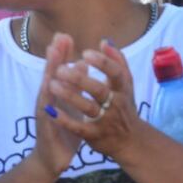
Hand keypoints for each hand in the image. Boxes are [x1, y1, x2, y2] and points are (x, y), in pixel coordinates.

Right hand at [31, 33, 81, 178]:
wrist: (51, 159)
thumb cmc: (64, 130)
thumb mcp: (73, 106)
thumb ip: (77, 86)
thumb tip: (83, 65)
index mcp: (57, 95)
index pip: (60, 71)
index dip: (62, 54)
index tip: (65, 35)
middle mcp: (48, 101)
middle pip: (51, 75)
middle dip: (55, 57)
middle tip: (58, 37)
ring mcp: (45, 114)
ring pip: (47, 91)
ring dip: (49, 73)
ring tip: (51, 56)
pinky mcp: (47, 129)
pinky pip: (49, 115)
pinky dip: (49, 102)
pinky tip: (49, 90)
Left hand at [45, 37, 141, 161]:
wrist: (132, 142)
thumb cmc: (125, 107)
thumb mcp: (126, 85)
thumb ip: (118, 62)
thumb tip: (106, 40)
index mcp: (123, 90)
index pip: (116, 73)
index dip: (102, 62)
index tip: (84, 52)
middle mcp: (116, 104)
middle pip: (99, 90)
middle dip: (80, 79)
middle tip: (60, 69)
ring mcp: (106, 120)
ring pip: (88, 108)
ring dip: (70, 96)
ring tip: (52, 84)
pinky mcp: (95, 135)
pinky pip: (79, 128)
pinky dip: (65, 120)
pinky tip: (51, 111)